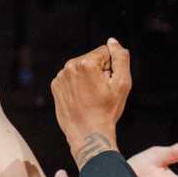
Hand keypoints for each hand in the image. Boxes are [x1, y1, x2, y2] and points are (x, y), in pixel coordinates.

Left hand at [53, 40, 133, 165]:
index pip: (105, 52)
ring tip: (90, 97)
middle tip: (100, 93)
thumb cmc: (107, 111)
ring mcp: (60, 77)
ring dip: (87, 78)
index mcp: (85, 63)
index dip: (111, 68)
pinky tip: (81, 100)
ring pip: (81, 69)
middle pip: (92, 59)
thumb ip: (120, 58)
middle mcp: (69, 66)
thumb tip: (112, 42)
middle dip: (99, 71)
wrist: (87, 135)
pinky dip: (77, 86)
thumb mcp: (122, 83)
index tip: (108, 84)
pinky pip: (71, 79)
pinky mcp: (55, 86)